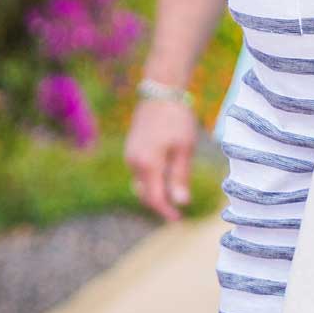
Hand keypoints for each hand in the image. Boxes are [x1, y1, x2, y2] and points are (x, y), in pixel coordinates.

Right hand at [123, 95, 199, 223]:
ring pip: (140, 182)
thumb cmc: (176, 120)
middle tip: (177, 213)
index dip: (166, 211)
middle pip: (144, 193)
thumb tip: (180, 202)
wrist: (160, 91)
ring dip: (154, 192)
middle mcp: (133, 161)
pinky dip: (149, 180)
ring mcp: (130, 154)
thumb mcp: (183, 149)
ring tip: (171, 197)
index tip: (179, 220)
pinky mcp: (131, 148)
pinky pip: (138, 171)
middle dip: (159, 205)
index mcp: (147, 164)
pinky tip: (164, 178)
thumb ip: (179, 177)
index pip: (154, 197)